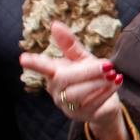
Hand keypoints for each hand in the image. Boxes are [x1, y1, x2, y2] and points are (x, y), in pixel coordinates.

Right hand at [18, 22, 128, 139]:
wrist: (105, 102)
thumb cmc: (89, 77)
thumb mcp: (81, 59)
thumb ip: (70, 45)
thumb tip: (54, 24)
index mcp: (54, 74)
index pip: (42, 67)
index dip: (34, 63)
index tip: (23, 59)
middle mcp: (56, 91)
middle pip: (65, 79)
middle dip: (87, 71)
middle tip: (107, 64)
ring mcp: (67, 105)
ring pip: (77, 93)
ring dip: (97, 82)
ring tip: (113, 74)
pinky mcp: (82, 115)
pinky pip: (92, 104)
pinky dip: (106, 92)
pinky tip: (116, 83)